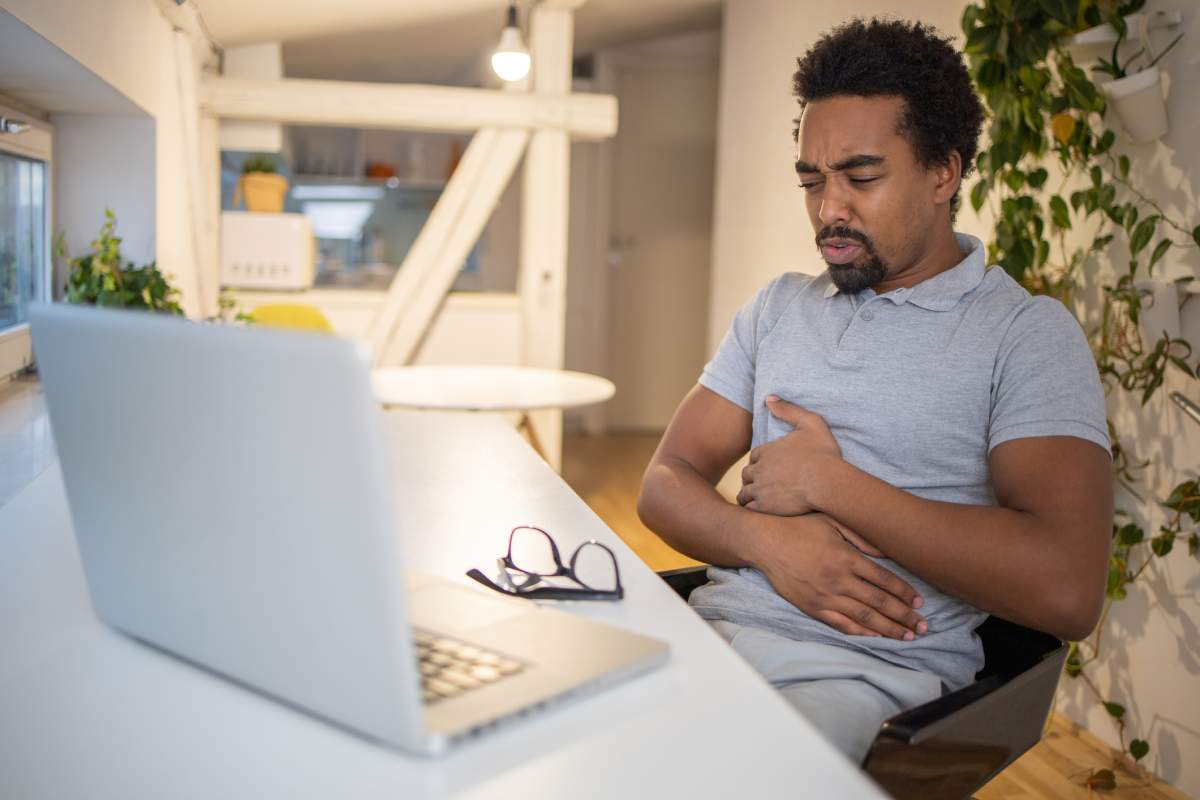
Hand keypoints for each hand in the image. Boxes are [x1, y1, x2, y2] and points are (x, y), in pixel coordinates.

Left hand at [737, 396, 840, 515]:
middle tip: (762, 485)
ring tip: (760, 499)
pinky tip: (762, 510)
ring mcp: (760, 488)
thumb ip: (789, 410)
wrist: (829, 482)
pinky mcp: (765, 506)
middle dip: (753, 478)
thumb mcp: (810, 423)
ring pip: (744, 493)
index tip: (768, 468)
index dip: (759, 462)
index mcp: (766, 450)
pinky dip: (752, 508)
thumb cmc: (824, 454)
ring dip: (749, 495)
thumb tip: (769, 398)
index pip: (754, 457)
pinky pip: (748, 508)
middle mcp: (759, 469)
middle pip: (746, 474)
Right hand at [751, 514, 924, 639]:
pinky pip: (842, 624)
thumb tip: (885, 552)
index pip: (885, 580)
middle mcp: (839, 580)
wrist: (765, 542)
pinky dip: (861, 633)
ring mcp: (825, 596)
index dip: (905, 593)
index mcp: (847, 557)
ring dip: (889, 629)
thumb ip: (860, 536)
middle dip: (904, 616)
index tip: (919, 602)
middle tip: (923, 626)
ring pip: (864, 618)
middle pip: (880, 603)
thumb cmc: (798, 527)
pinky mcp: (812, 607)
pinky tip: (875, 637)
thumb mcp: (831, 521)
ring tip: (907, 636)